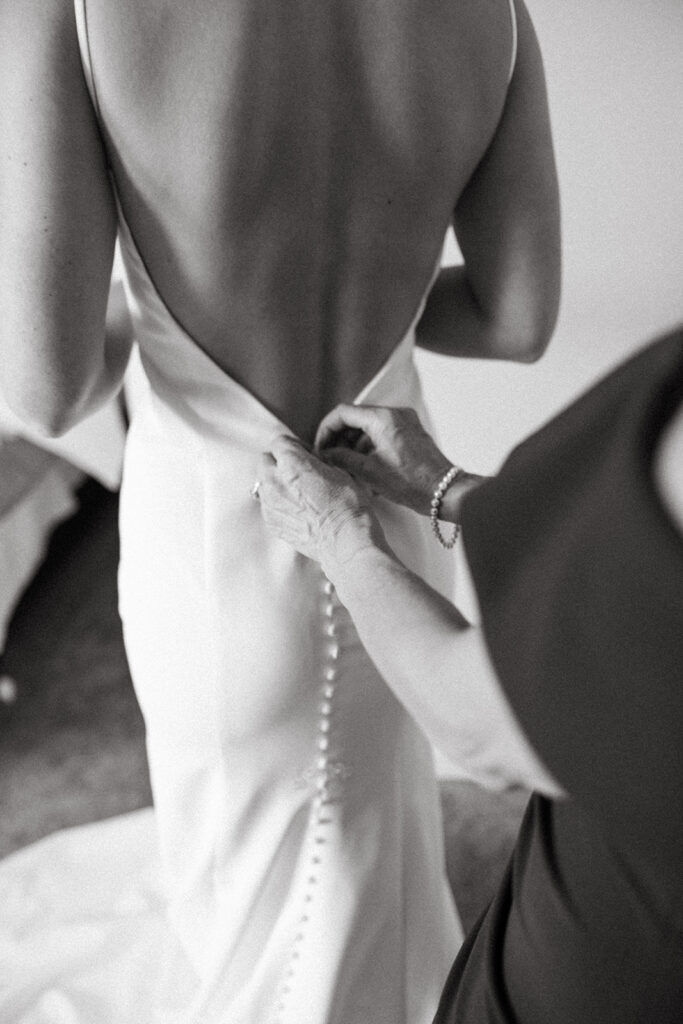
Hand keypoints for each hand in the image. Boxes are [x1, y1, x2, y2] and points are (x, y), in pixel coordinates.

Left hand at [257, 435, 382, 570]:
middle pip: (265, 461)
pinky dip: (277, 504)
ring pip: (262, 484)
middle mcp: (274, 481)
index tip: (304, 454)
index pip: (279, 442)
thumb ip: (316, 461)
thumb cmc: (347, 506)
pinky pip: (267, 505)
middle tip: (298, 472)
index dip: (294, 446)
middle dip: (279, 462)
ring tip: (296, 493)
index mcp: (291, 462)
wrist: (345, 541)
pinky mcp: (271, 522)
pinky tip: (296, 510)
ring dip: (275, 483)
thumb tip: (311, 460)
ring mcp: (269, 504)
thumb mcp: (338, 471)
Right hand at [315, 404, 479, 518]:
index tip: (320, 448)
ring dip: (354, 445)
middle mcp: (395, 413)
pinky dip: (370, 447)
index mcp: (382, 418)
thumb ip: (342, 458)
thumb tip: (325, 454)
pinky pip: (383, 433)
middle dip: (340, 438)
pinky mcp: (411, 433)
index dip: (326, 430)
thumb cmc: (410, 483)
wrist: (445, 492)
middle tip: (331, 459)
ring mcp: (405, 422)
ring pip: (369, 427)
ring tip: (347, 467)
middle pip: (356, 418)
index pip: (343, 413)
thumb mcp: (369, 472)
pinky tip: (365, 469)